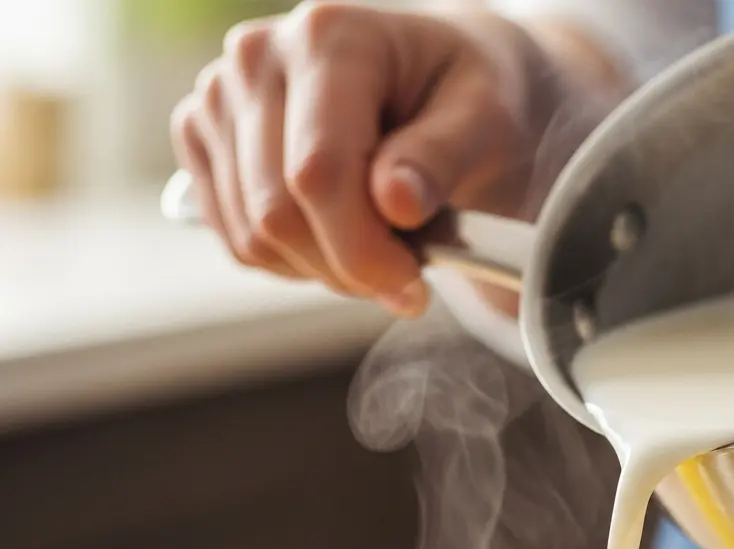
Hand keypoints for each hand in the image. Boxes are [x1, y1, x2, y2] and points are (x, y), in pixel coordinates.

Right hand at [171, 2, 618, 317]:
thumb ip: (444, 156)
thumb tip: (396, 201)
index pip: (319, 172)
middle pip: (278, 214)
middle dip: (351, 268)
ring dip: (328, 269)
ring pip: (253, 238)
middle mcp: (257, 57)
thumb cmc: (471, 96)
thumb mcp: (489, 118)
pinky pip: (239, 242)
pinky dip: (297, 262)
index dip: (363, 249)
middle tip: (410, 273)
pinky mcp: (203, 138)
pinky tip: (343, 233)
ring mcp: (220, 98)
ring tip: (385, 243)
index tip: (415, 286)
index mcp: (330, 36)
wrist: (443, 83)